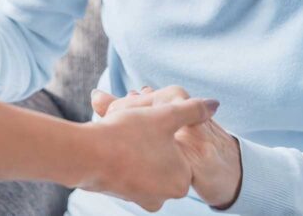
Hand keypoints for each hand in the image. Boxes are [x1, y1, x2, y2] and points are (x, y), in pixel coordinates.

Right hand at [92, 85, 242, 209]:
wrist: (86, 155)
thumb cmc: (128, 134)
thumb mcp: (166, 115)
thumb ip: (193, 110)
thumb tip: (215, 105)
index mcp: (181, 179)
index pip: (181, 146)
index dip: (166, 126)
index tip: (151, 119)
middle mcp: (165, 195)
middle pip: (164, 153)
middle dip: (153, 134)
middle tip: (137, 122)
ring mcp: (143, 197)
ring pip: (147, 159)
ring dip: (138, 142)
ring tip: (124, 130)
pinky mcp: (124, 194)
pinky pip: (132, 168)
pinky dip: (126, 153)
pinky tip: (114, 141)